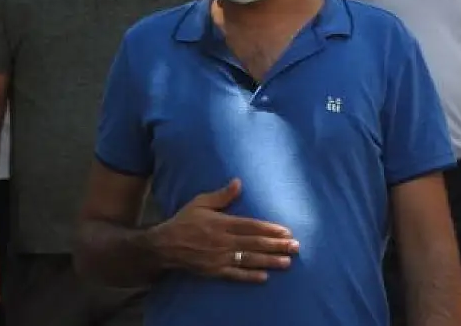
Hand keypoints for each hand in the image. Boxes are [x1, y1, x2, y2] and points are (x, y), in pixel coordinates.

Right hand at [151, 179, 298, 282]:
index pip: (251, 226)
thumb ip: (221, 195)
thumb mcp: (200, 203)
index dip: (270, 229)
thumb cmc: (184, 221)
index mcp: (222, 223)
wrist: (164, 246)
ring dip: (269, 261)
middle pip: (254, 243)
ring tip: (287, 262)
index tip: (286, 231)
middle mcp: (223, 241)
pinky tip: (264, 277)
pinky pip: (234, 275)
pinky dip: (249, 276)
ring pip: (248, 259)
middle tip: (296, 246)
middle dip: (276, 245)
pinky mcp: (214, 271)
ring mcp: (219, 258)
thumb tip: (239, 182)